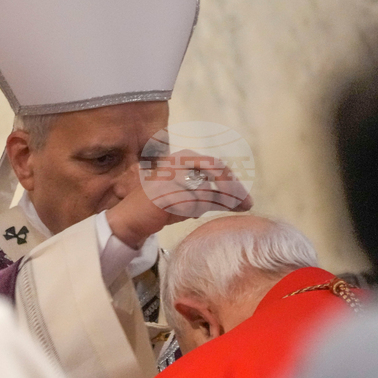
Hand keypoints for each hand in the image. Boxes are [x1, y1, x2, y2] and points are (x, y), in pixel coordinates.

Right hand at [106, 150, 252, 248]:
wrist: (131, 219)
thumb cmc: (162, 208)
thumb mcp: (193, 201)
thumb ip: (215, 197)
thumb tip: (244, 203)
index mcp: (185, 158)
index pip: (218, 166)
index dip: (234, 183)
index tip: (247, 202)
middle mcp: (179, 160)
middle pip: (217, 170)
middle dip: (232, 189)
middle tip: (246, 205)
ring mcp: (171, 173)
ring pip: (205, 189)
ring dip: (209, 203)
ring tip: (203, 210)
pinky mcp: (165, 190)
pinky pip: (192, 202)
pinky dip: (194, 210)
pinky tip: (183, 212)